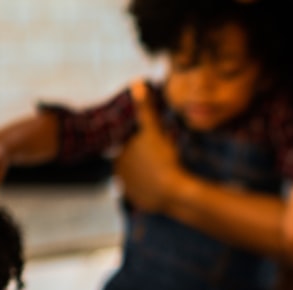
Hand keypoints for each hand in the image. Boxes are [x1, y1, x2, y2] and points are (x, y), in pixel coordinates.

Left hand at [113, 83, 183, 212]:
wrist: (173, 191)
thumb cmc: (162, 159)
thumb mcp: (153, 130)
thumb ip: (144, 109)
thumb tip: (136, 84)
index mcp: (119, 155)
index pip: (129, 145)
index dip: (144, 143)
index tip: (158, 144)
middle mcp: (119, 174)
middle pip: (133, 161)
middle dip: (146, 157)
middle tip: (165, 156)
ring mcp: (128, 190)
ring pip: (138, 176)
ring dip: (149, 173)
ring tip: (166, 170)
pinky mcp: (139, 202)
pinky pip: (144, 192)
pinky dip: (152, 188)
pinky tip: (163, 184)